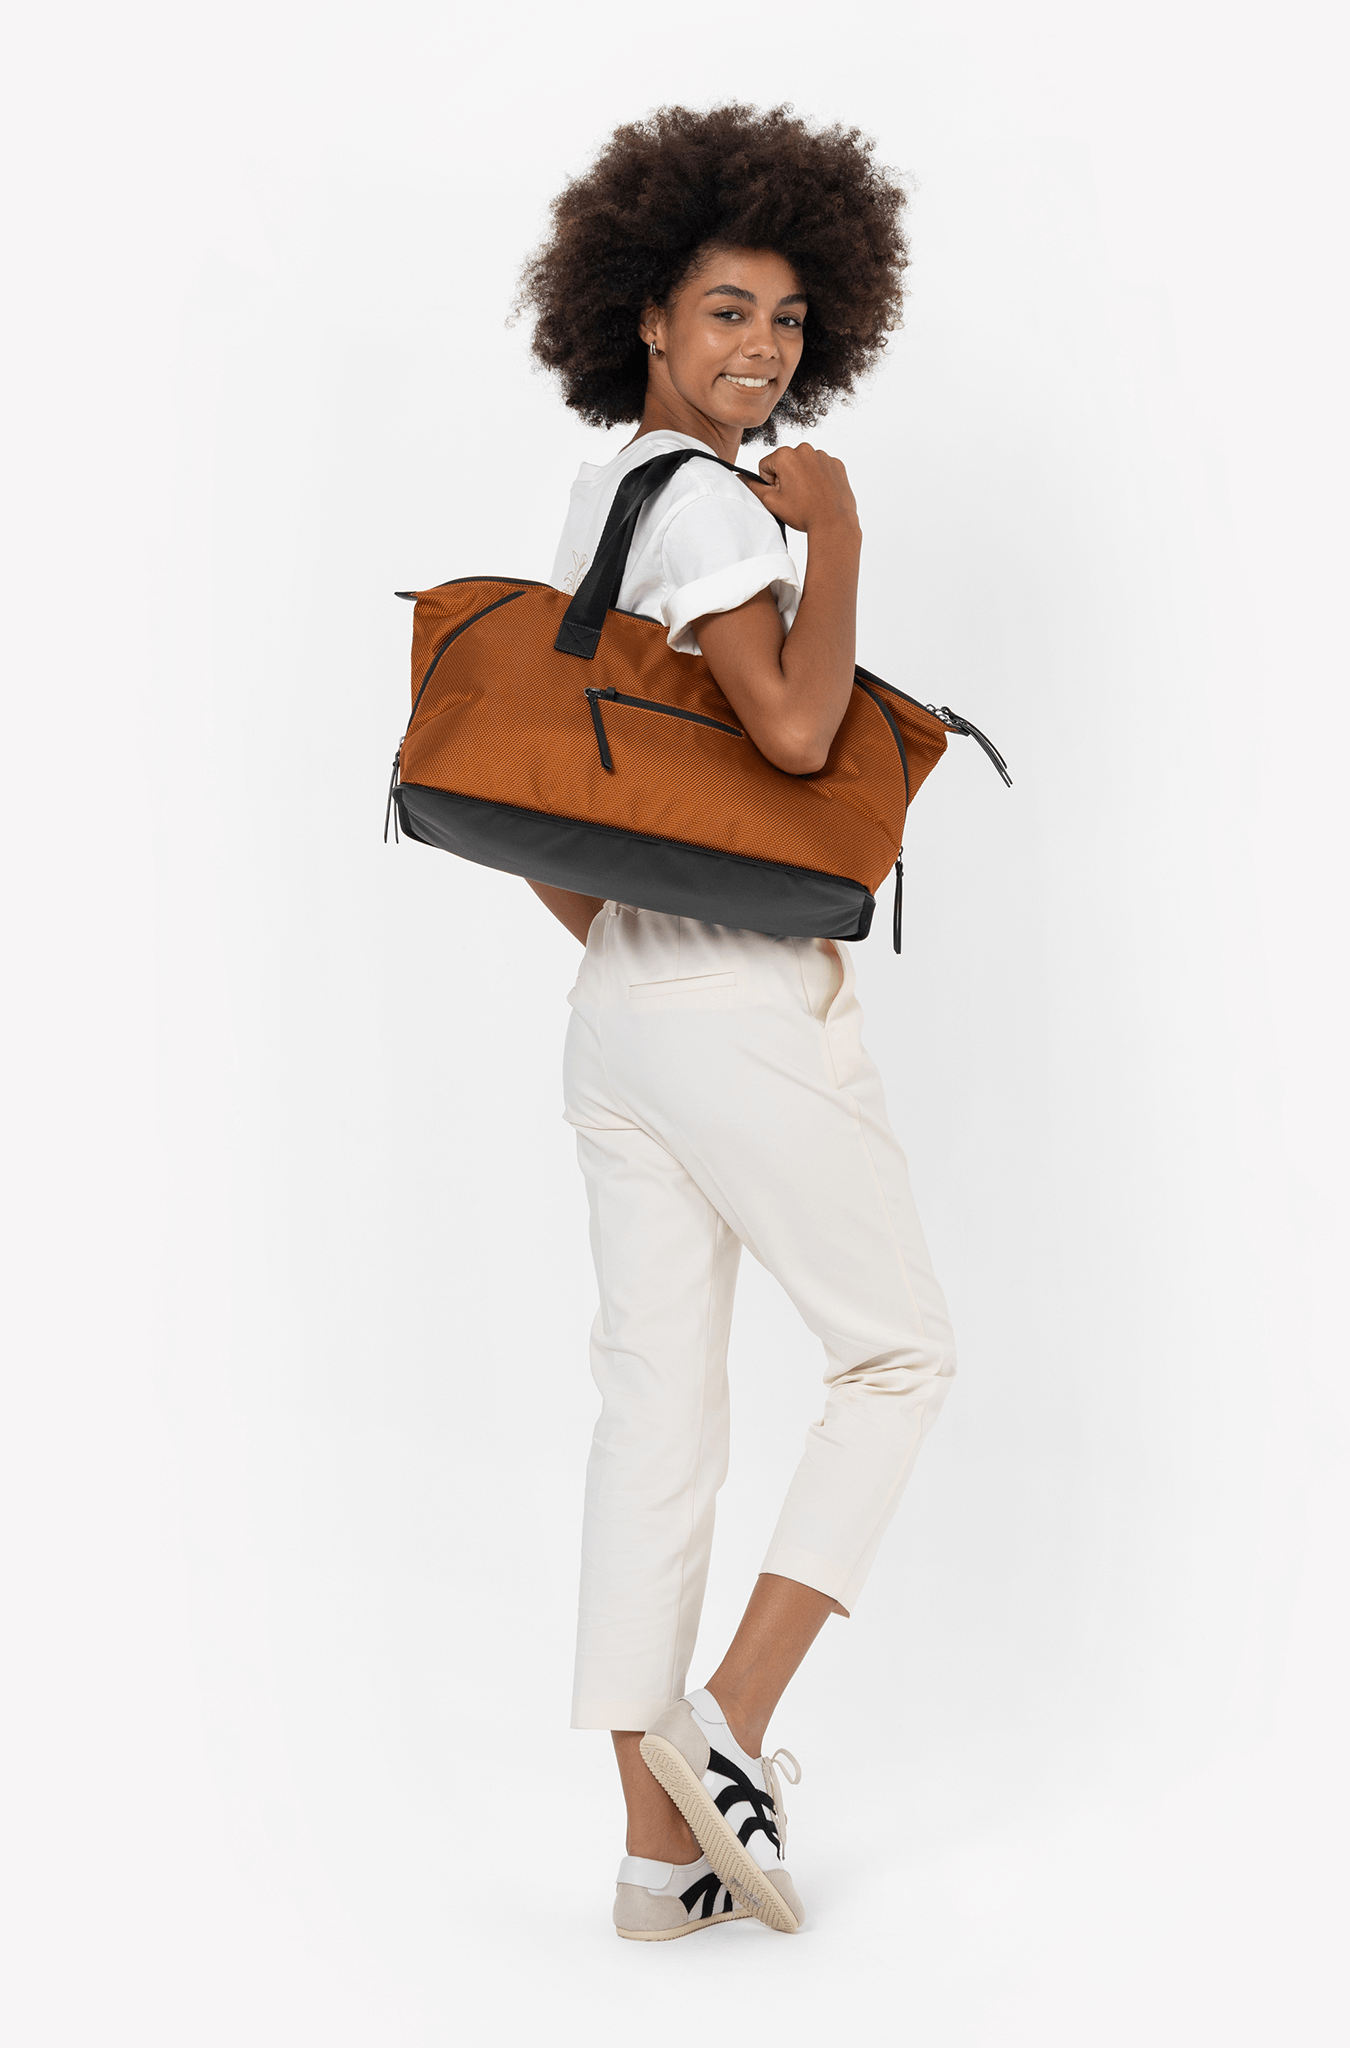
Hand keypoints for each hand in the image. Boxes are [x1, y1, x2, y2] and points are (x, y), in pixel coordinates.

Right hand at [741, 442, 859, 536]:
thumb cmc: (804, 513)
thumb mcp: (771, 501)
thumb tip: (740, 478)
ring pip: (804, 465)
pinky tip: (820, 493)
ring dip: (803, 477)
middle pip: (786, 463)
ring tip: (809, 496)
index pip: (766, 465)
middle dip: (787, 477)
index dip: (770, 482)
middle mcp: (805, 449)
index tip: (781, 493)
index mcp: (785, 455)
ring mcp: (822, 455)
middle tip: (795, 497)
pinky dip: (819, 478)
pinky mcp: (836, 463)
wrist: (833, 523)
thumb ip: (753, 487)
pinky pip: (821, 467)